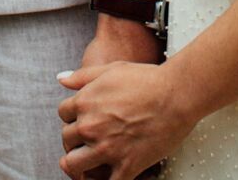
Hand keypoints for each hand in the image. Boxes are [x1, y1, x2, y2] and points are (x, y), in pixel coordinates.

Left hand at [58, 60, 195, 179]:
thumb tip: (62, 79)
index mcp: (86, 102)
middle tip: (88, 140)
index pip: (63, 114)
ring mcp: (107, 149)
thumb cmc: (148, 80)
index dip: (72, 116)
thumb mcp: (111, 68)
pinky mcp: (125, 166)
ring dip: (79, 165)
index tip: (82, 119)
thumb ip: (83, 75)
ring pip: (74, 166)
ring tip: (87, 165)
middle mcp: (91, 126)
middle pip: (67, 140)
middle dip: (75, 140)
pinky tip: (109, 176)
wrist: (176, 95)